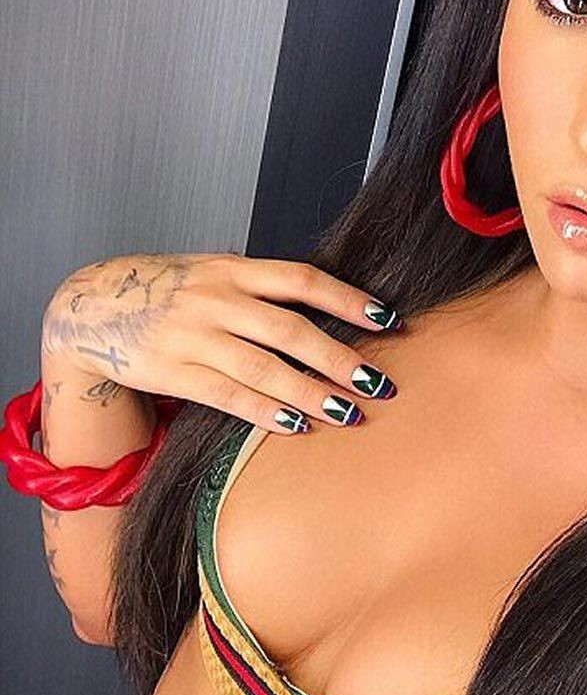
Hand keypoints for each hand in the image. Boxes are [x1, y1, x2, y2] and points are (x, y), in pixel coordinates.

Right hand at [41, 252, 401, 431]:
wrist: (92, 306)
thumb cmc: (170, 290)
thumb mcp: (215, 273)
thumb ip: (264, 288)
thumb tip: (333, 309)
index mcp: (233, 269)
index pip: (302, 280)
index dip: (347, 299)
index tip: (387, 320)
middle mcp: (215, 299)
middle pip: (290, 330)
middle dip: (340, 359)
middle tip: (379, 383)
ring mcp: (191, 336)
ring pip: (262, 368)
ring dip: (310, 393)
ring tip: (348, 412)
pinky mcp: (171, 372)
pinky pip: (227, 396)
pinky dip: (265, 412)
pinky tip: (298, 424)